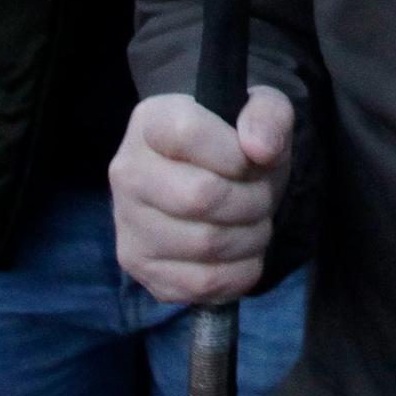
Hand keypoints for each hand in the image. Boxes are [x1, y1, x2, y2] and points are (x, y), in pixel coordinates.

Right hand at [110, 85, 291, 305]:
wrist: (207, 179)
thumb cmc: (233, 143)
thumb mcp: (261, 111)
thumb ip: (268, 116)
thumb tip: (260, 150)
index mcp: (151, 122)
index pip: (188, 134)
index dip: (236, 154)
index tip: (254, 159)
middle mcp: (128, 171)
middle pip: (201, 196)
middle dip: (252, 201)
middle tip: (261, 198)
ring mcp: (127, 223)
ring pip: (206, 245)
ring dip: (251, 238)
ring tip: (252, 224)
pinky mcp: (138, 266)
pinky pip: (201, 284)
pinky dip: (239, 274)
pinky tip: (240, 254)